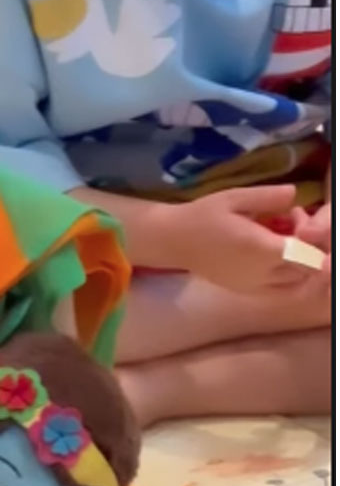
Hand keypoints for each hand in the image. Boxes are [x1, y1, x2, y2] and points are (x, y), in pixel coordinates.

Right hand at [169, 186, 326, 290]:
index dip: (310, 235)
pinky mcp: (247, 291)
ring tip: (279, 239)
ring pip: (294, 281)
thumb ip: (268, 197)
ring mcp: (254, 286)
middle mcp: (261, 273)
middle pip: (305, 269)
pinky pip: (278, 288)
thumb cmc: (203, 216)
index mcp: (261, 249)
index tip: (294, 215)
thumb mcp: (235, 198)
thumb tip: (294, 193)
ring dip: (296, 262)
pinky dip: (284, 273)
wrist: (174, 241)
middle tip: (289, 224)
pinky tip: (268, 253)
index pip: (307, 253)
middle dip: (306, 247)